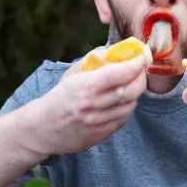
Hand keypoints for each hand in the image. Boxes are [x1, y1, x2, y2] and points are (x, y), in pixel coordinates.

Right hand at [20, 54, 146, 155]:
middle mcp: (93, 106)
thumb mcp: (72, 75)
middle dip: (141, 78)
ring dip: (134, 94)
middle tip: (141, 70)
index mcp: (85, 86)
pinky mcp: (100, 135)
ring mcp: (98, 123)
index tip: (143, 56)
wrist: (43, 128)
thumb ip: (95, 63)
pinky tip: (121, 102)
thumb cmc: (59, 97)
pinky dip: (126, 108)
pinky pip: (122, 120)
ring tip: (130, 85)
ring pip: (129, 106)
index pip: (120, 73)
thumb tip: (117, 51)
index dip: (136, 64)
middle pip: (130, 91)